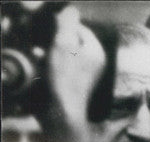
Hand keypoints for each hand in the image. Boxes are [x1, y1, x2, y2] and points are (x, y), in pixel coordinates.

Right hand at [44, 6, 105, 127]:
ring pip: (68, 54)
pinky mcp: (78, 84)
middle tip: (45, 44)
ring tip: (40, 53)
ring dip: (52, 51)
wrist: (63, 111)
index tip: (50, 31)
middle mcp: (96, 63)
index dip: (63, 26)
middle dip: (57, 39)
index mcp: (96, 51)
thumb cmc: (64, 76)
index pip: (80, 28)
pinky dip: (54, 63)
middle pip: (74, 41)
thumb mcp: (63, 43)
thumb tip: (72, 10)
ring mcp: (88, 75)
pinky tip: (43, 64)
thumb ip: (68, 23)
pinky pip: (65, 67)